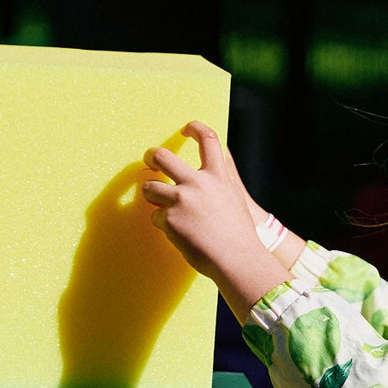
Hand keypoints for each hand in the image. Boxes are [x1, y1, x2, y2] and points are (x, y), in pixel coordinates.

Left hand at [140, 123, 273, 278]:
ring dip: (151, 194)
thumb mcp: (234, 199)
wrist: (237, 259)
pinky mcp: (169, 219)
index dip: (195, 128)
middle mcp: (197, 183)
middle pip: (163, 156)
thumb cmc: (238, 235)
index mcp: (217, 176)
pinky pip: (156, 217)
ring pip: (149, 187)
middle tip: (148, 160)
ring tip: (159, 204)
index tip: (185, 130)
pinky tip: (177, 233)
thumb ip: (220, 183)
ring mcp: (181, 200)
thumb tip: (213, 174)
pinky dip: (163, 224)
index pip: (207, 139)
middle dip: (151, 156)